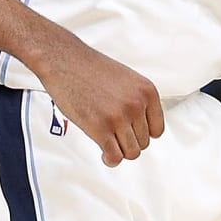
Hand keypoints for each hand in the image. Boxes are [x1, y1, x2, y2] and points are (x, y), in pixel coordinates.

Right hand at [36, 37, 164, 166]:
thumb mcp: (126, 80)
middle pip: (143, 143)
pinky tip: (104, 153)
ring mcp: (119, 117)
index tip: (131, 134)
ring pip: (131, 153)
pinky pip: (114, 156)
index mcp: (147, 91)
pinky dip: (110, 159)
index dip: (142, 134)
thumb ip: (137, 101)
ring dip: (119, 151)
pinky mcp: (100, 128)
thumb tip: (140, 126)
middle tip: (114, 135)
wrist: (64, 60)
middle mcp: (136, 104)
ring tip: (108, 143)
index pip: (157, 130)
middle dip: (128, 142)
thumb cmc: (90, 68)